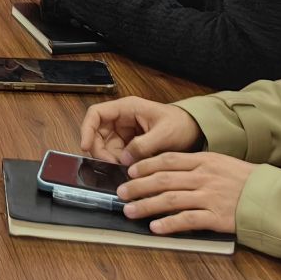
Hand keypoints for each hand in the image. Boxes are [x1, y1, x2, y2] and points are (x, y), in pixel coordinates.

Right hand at [78, 96, 201, 165]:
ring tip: (123, 170)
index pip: (96, 114)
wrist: (196, 131)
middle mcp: (122, 119)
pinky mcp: (130, 144)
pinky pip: (117, 154)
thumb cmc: (181, 125)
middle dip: (100, 150)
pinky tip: (128, 171)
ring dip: (110, 159)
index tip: (85, 146)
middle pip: (98, 133)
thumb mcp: (164, 134)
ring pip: (106, 146)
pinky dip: (119, 163)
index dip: (87, 129)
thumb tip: (124, 160)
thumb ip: (143, 145)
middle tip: (110, 166)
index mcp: (127, 108)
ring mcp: (125, 132)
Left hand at [116, 151, 256, 234]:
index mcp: (204, 160)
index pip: (167, 159)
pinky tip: (156, 227)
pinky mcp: (216, 217)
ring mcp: (209, 196)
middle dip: (138, 186)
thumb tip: (169, 169)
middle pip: (163, 179)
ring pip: (170, 199)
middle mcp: (204, 176)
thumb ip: (198, 165)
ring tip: (130, 211)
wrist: (272, 198)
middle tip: (121, 193)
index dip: (145, 165)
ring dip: (147, 205)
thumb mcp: (222, 163)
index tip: (130, 171)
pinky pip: (187, 220)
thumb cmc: (246, 181)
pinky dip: (169, 223)